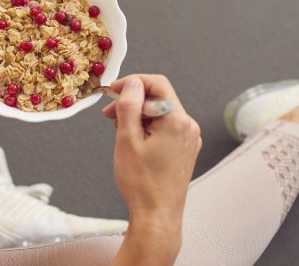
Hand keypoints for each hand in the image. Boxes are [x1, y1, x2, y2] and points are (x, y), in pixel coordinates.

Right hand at [104, 75, 200, 264]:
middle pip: (158, 97)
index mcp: (176, 121)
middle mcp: (188, 126)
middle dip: (132, 101)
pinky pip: (166, 125)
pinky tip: (133, 139)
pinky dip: (148, 126)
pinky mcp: (185, 147)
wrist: (158, 216)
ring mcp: (189, 137)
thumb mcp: (127, 140)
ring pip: (161, 112)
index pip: (157, 84)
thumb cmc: (142, 184)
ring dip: (138, 114)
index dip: (132, 83)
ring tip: (119, 130)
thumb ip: (129, 106)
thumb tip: (132, 83)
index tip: (113, 91)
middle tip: (110, 114)